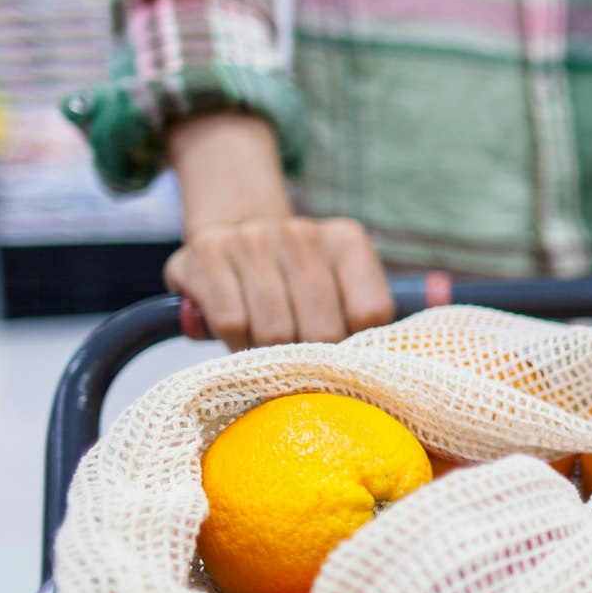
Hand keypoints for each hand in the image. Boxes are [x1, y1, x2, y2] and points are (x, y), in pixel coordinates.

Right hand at [165, 216, 393, 349]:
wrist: (234, 227)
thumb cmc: (297, 276)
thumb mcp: (341, 281)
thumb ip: (362, 316)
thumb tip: (382, 365)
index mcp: (348, 240)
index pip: (370, 313)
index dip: (354, 346)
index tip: (340, 352)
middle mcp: (303, 234)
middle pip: (322, 330)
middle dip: (312, 359)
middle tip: (301, 364)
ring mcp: (254, 239)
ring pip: (274, 332)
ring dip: (271, 356)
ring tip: (269, 351)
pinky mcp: (208, 252)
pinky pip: (231, 322)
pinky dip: (235, 342)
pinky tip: (240, 334)